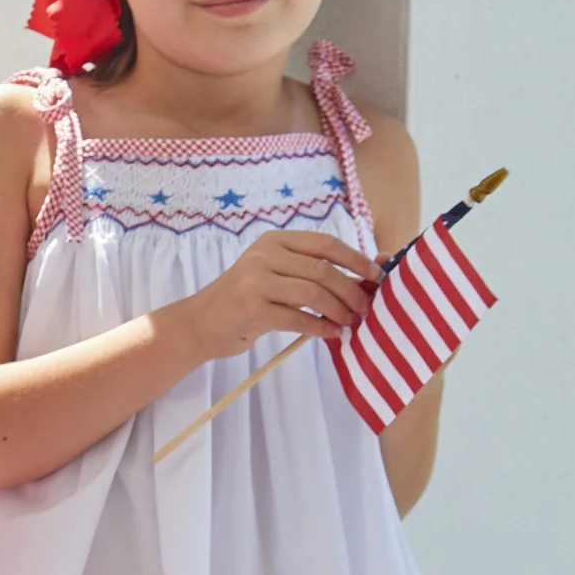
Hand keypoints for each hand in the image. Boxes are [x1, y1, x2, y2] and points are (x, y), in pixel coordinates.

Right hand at [185, 228, 377, 360]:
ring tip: (350, 322)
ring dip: (338, 310)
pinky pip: (297, 318)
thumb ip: (309, 270)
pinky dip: (320, 327)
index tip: (375, 275)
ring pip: (312, 293)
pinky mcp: (251, 310)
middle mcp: (264, 256)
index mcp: (275, 241)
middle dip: (350, 290)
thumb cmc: (243, 300)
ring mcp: (255, 282)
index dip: (354, 259)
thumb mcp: (274, 274)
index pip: (324, 244)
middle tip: (365, 308)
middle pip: (321, 270)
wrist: (199, 323)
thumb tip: (365, 274)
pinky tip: (331, 334)